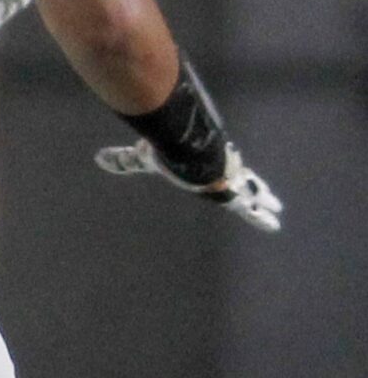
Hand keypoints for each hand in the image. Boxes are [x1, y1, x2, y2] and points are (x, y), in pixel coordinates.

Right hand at [95, 137, 282, 233]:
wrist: (189, 153)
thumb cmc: (170, 154)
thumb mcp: (144, 159)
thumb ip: (126, 161)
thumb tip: (99, 157)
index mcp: (203, 164)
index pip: (218, 168)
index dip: (226, 171)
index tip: (234, 173)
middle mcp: (220, 172)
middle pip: (240, 178)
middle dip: (253, 185)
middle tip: (267, 192)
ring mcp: (230, 182)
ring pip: (252, 192)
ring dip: (265, 200)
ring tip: (278, 209)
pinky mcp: (234, 194)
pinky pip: (252, 209)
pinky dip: (262, 217)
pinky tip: (275, 224)